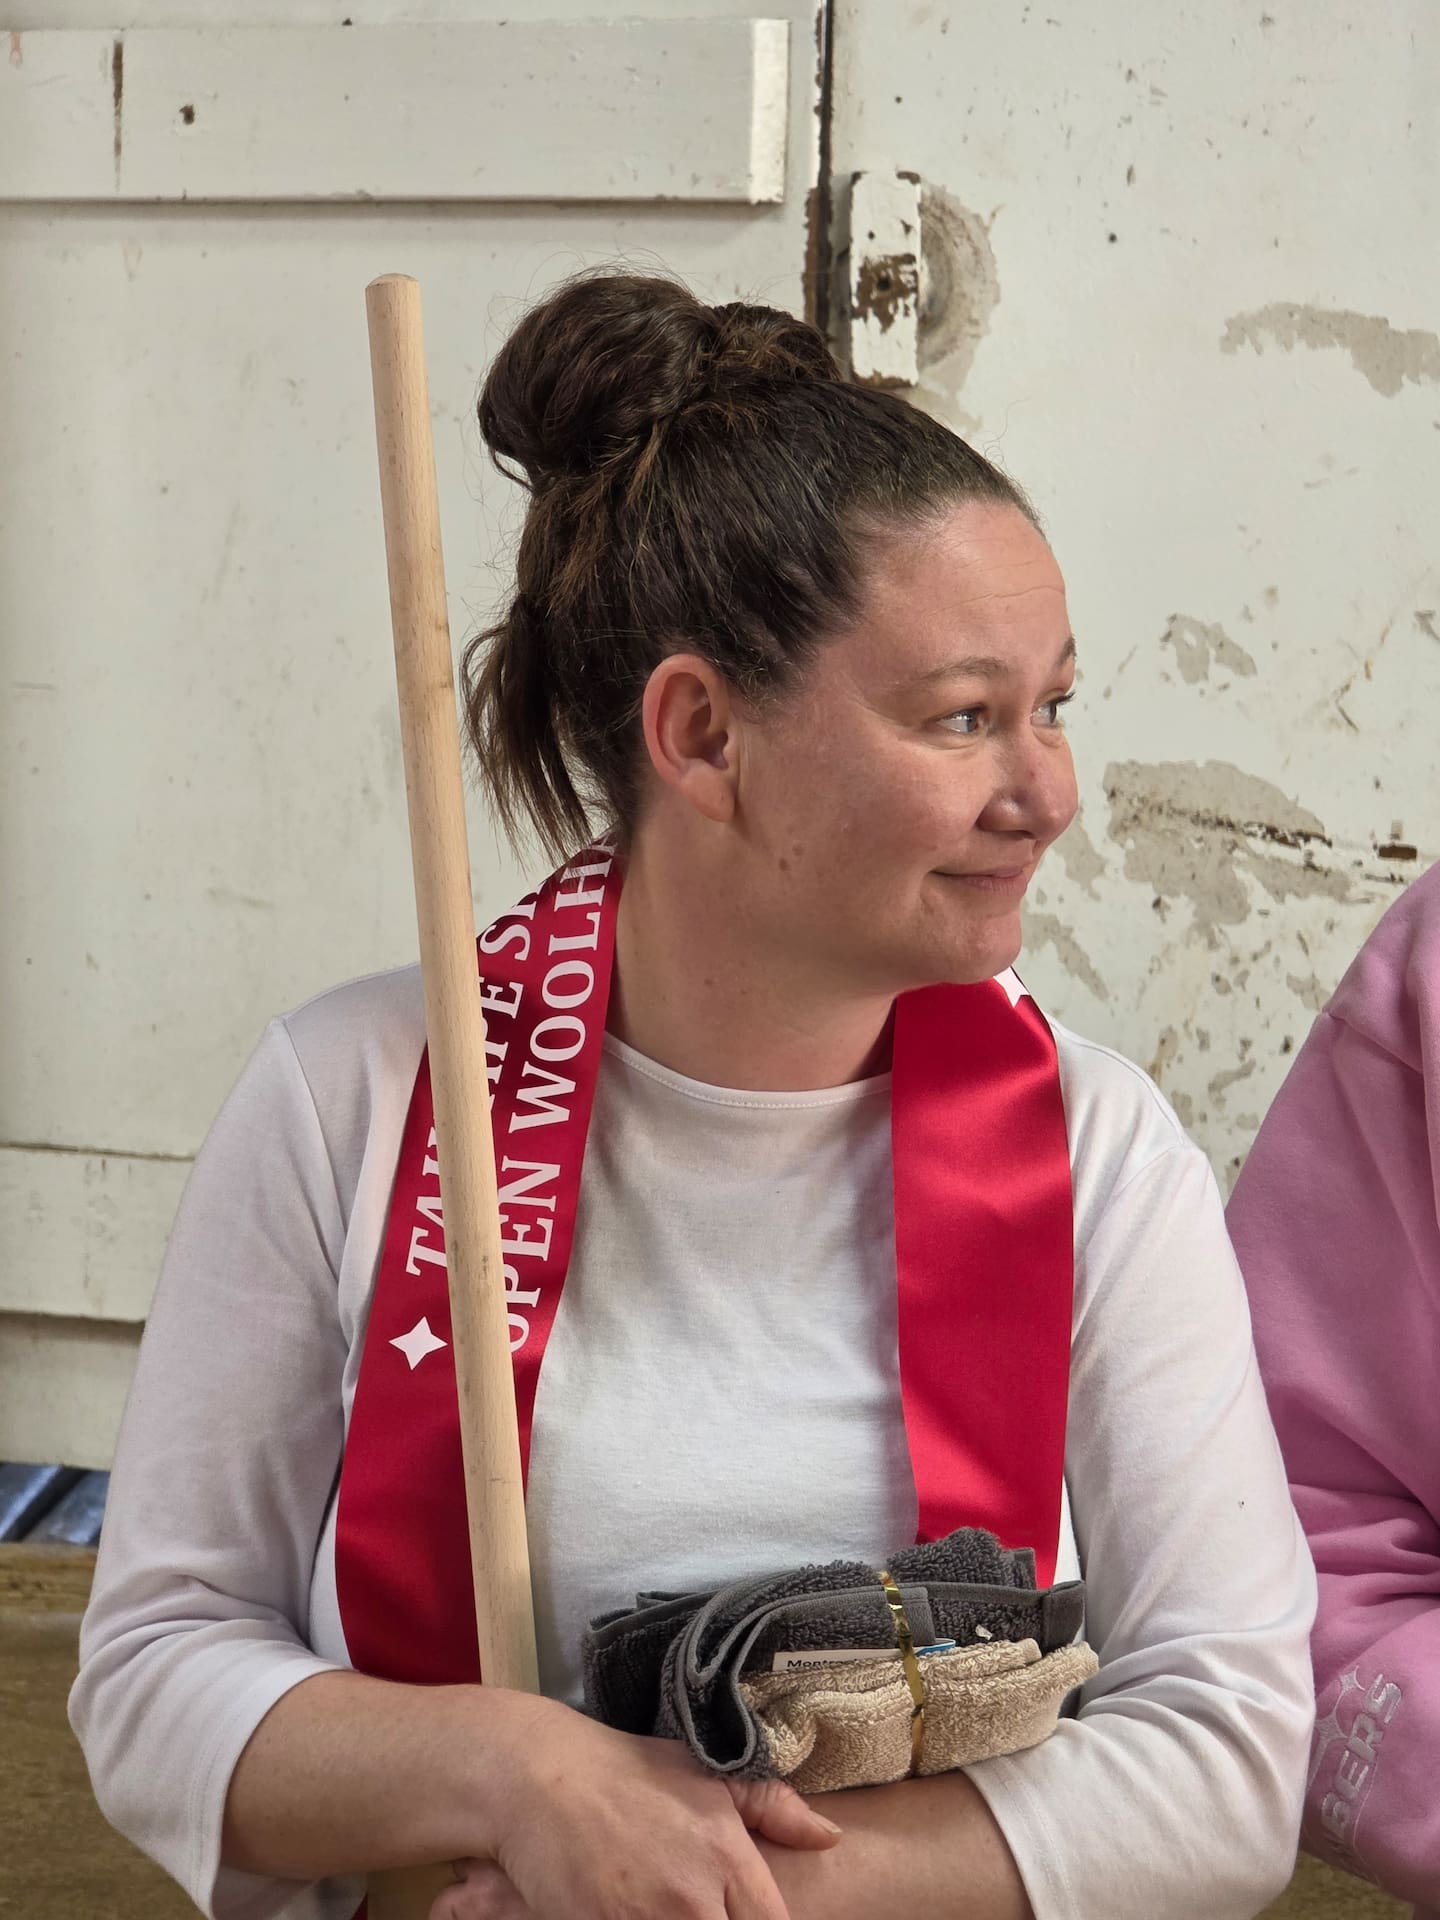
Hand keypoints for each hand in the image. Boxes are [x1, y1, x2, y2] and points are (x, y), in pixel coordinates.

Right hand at [465, 1703, 840, 1919]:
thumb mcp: (706, 1776)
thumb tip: (830, 1837)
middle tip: (709, 1912)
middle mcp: (694, 1897)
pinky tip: (642, 1918)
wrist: (541, 1778)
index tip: (749, 1916)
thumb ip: (772, 1806)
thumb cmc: (627, 1774)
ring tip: (675, 1912)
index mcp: (727, 1854)